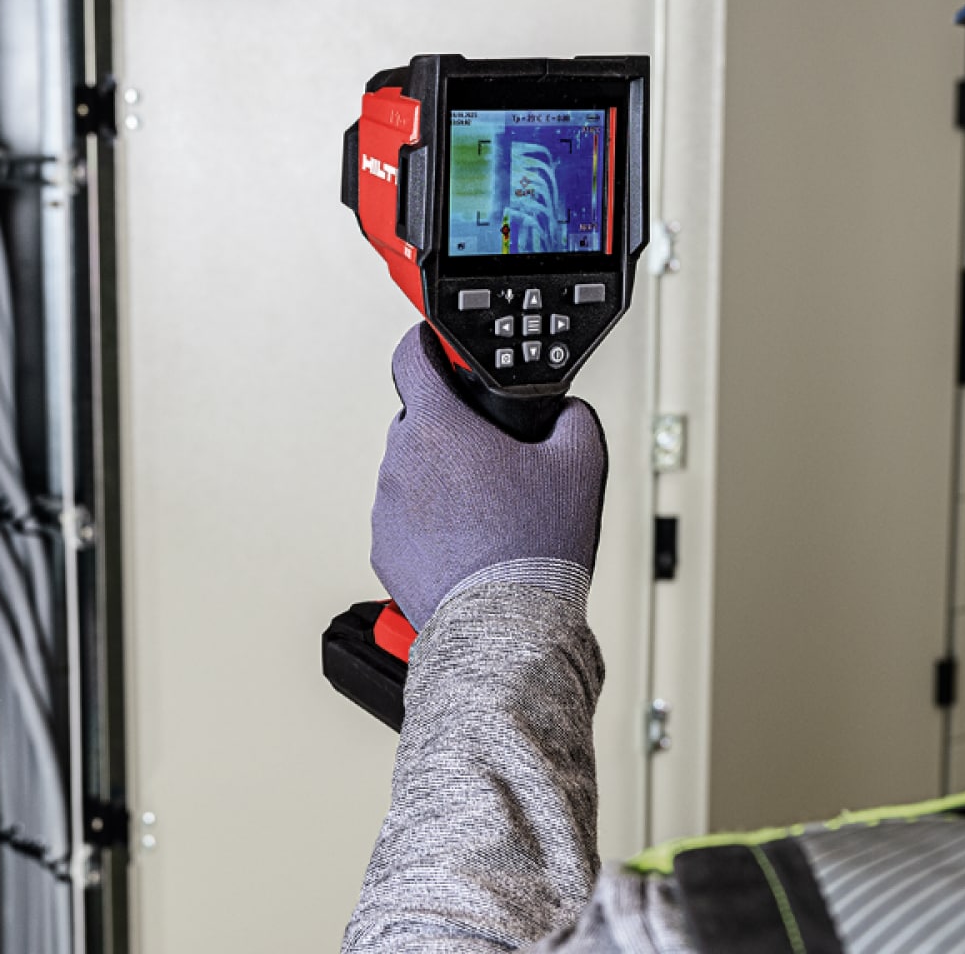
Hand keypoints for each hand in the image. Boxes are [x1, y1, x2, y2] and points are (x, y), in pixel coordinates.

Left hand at [370, 326, 607, 629]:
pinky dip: (429, 524)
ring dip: (440, 482)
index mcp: (438, 427)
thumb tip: (564, 413)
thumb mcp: (580, 464)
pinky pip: (405, 520)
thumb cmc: (533, 548)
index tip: (434, 344)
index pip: (411, 355)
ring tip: (486, 513)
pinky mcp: (383, 549)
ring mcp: (385, 508)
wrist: (505, 622)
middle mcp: (400, 462)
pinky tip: (467, 542)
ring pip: (412, 474)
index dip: (426, 343)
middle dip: (451, 432)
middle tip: (491, 459)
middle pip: (420, 422)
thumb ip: (571, 418)